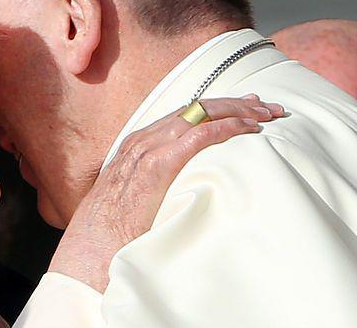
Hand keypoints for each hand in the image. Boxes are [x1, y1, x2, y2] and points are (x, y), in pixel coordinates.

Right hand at [50, 94, 284, 291]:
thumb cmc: (108, 236)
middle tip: (268, 107)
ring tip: (267, 115)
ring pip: (200, 113)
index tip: (246, 110)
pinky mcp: (156, 165)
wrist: (88, 251)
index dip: (217, 108)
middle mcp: (142, 140)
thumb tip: (179, 195)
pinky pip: (199, 135)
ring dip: (238, 111)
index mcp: (136, 146)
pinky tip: (248, 129)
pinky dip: (227, 128)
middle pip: (196, 107)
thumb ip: (152, 190)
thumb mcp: (132, 203)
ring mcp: (147, 150)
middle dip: (236, 104)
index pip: (184, 115)